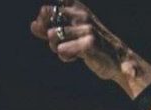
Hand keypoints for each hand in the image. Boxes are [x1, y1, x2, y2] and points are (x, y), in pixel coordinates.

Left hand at [31, 1, 150, 92]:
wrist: (117, 60)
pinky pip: (63, 50)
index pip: (48, 9)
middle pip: (47, 19)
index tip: (52, 30)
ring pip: (53, 36)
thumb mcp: (70, 33)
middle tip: (61, 43)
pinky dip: (66, 57)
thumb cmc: (91, 45)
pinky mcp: (89, 44)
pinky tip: (76, 57)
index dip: (44, 20)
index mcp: (77, 7)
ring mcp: (86, 29)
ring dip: (57, 47)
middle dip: (48, 33)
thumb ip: (49, 28)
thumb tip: (33, 25)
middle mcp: (81, 15)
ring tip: (71, 50)